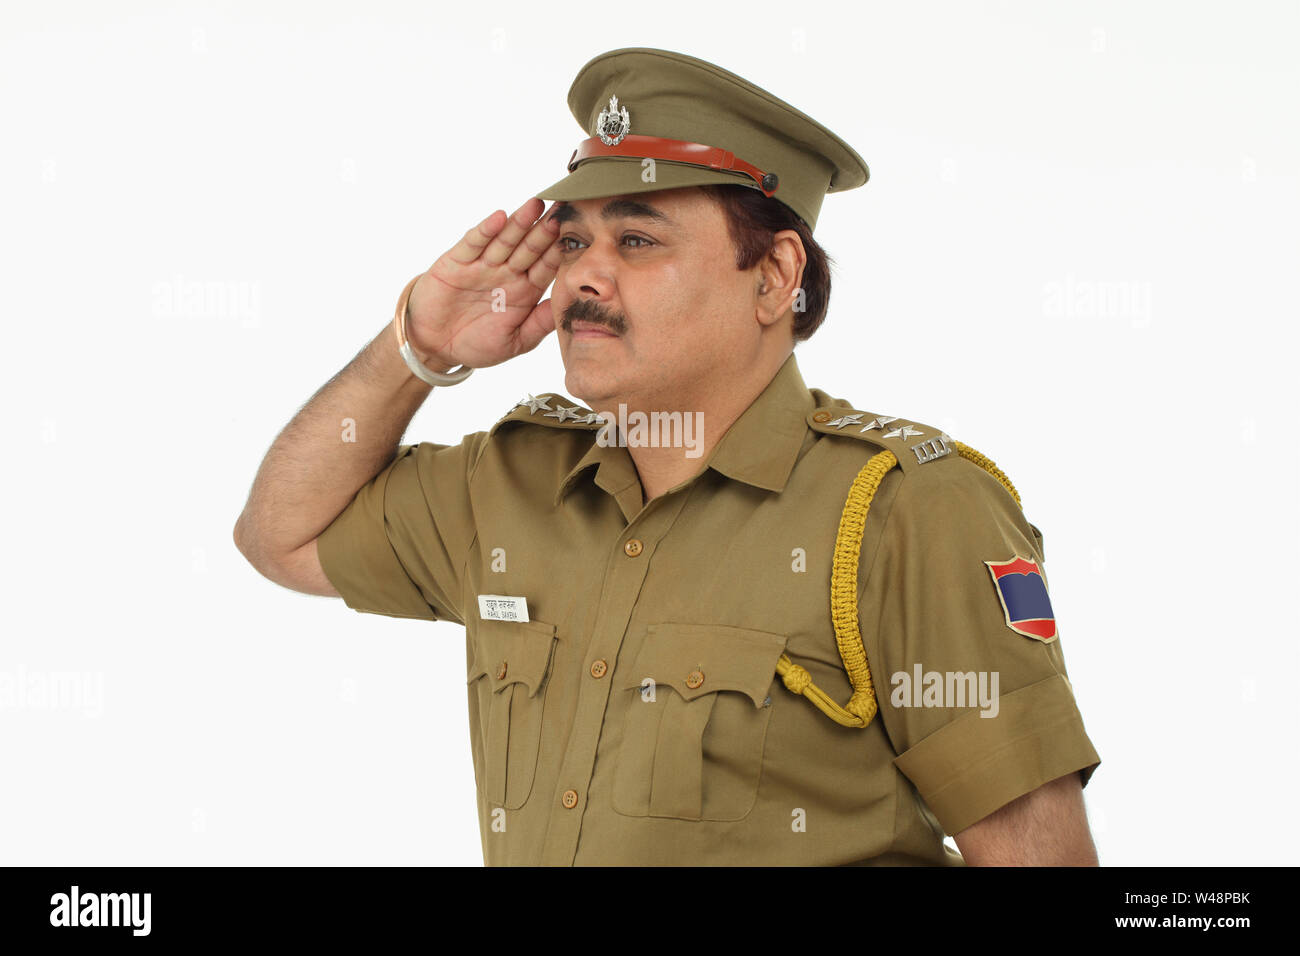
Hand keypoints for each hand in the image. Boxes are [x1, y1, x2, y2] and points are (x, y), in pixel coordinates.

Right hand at [404, 198, 562, 369]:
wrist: (434, 345)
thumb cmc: (477, 344)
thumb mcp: (515, 342)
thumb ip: (539, 324)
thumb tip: (566, 307)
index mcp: (524, 291)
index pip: (546, 267)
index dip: (560, 251)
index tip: (579, 236)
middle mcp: (506, 274)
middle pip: (529, 248)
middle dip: (545, 229)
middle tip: (563, 209)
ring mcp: (482, 266)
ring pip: (505, 241)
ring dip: (520, 222)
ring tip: (536, 204)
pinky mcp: (457, 262)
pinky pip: (473, 244)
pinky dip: (485, 231)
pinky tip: (500, 218)